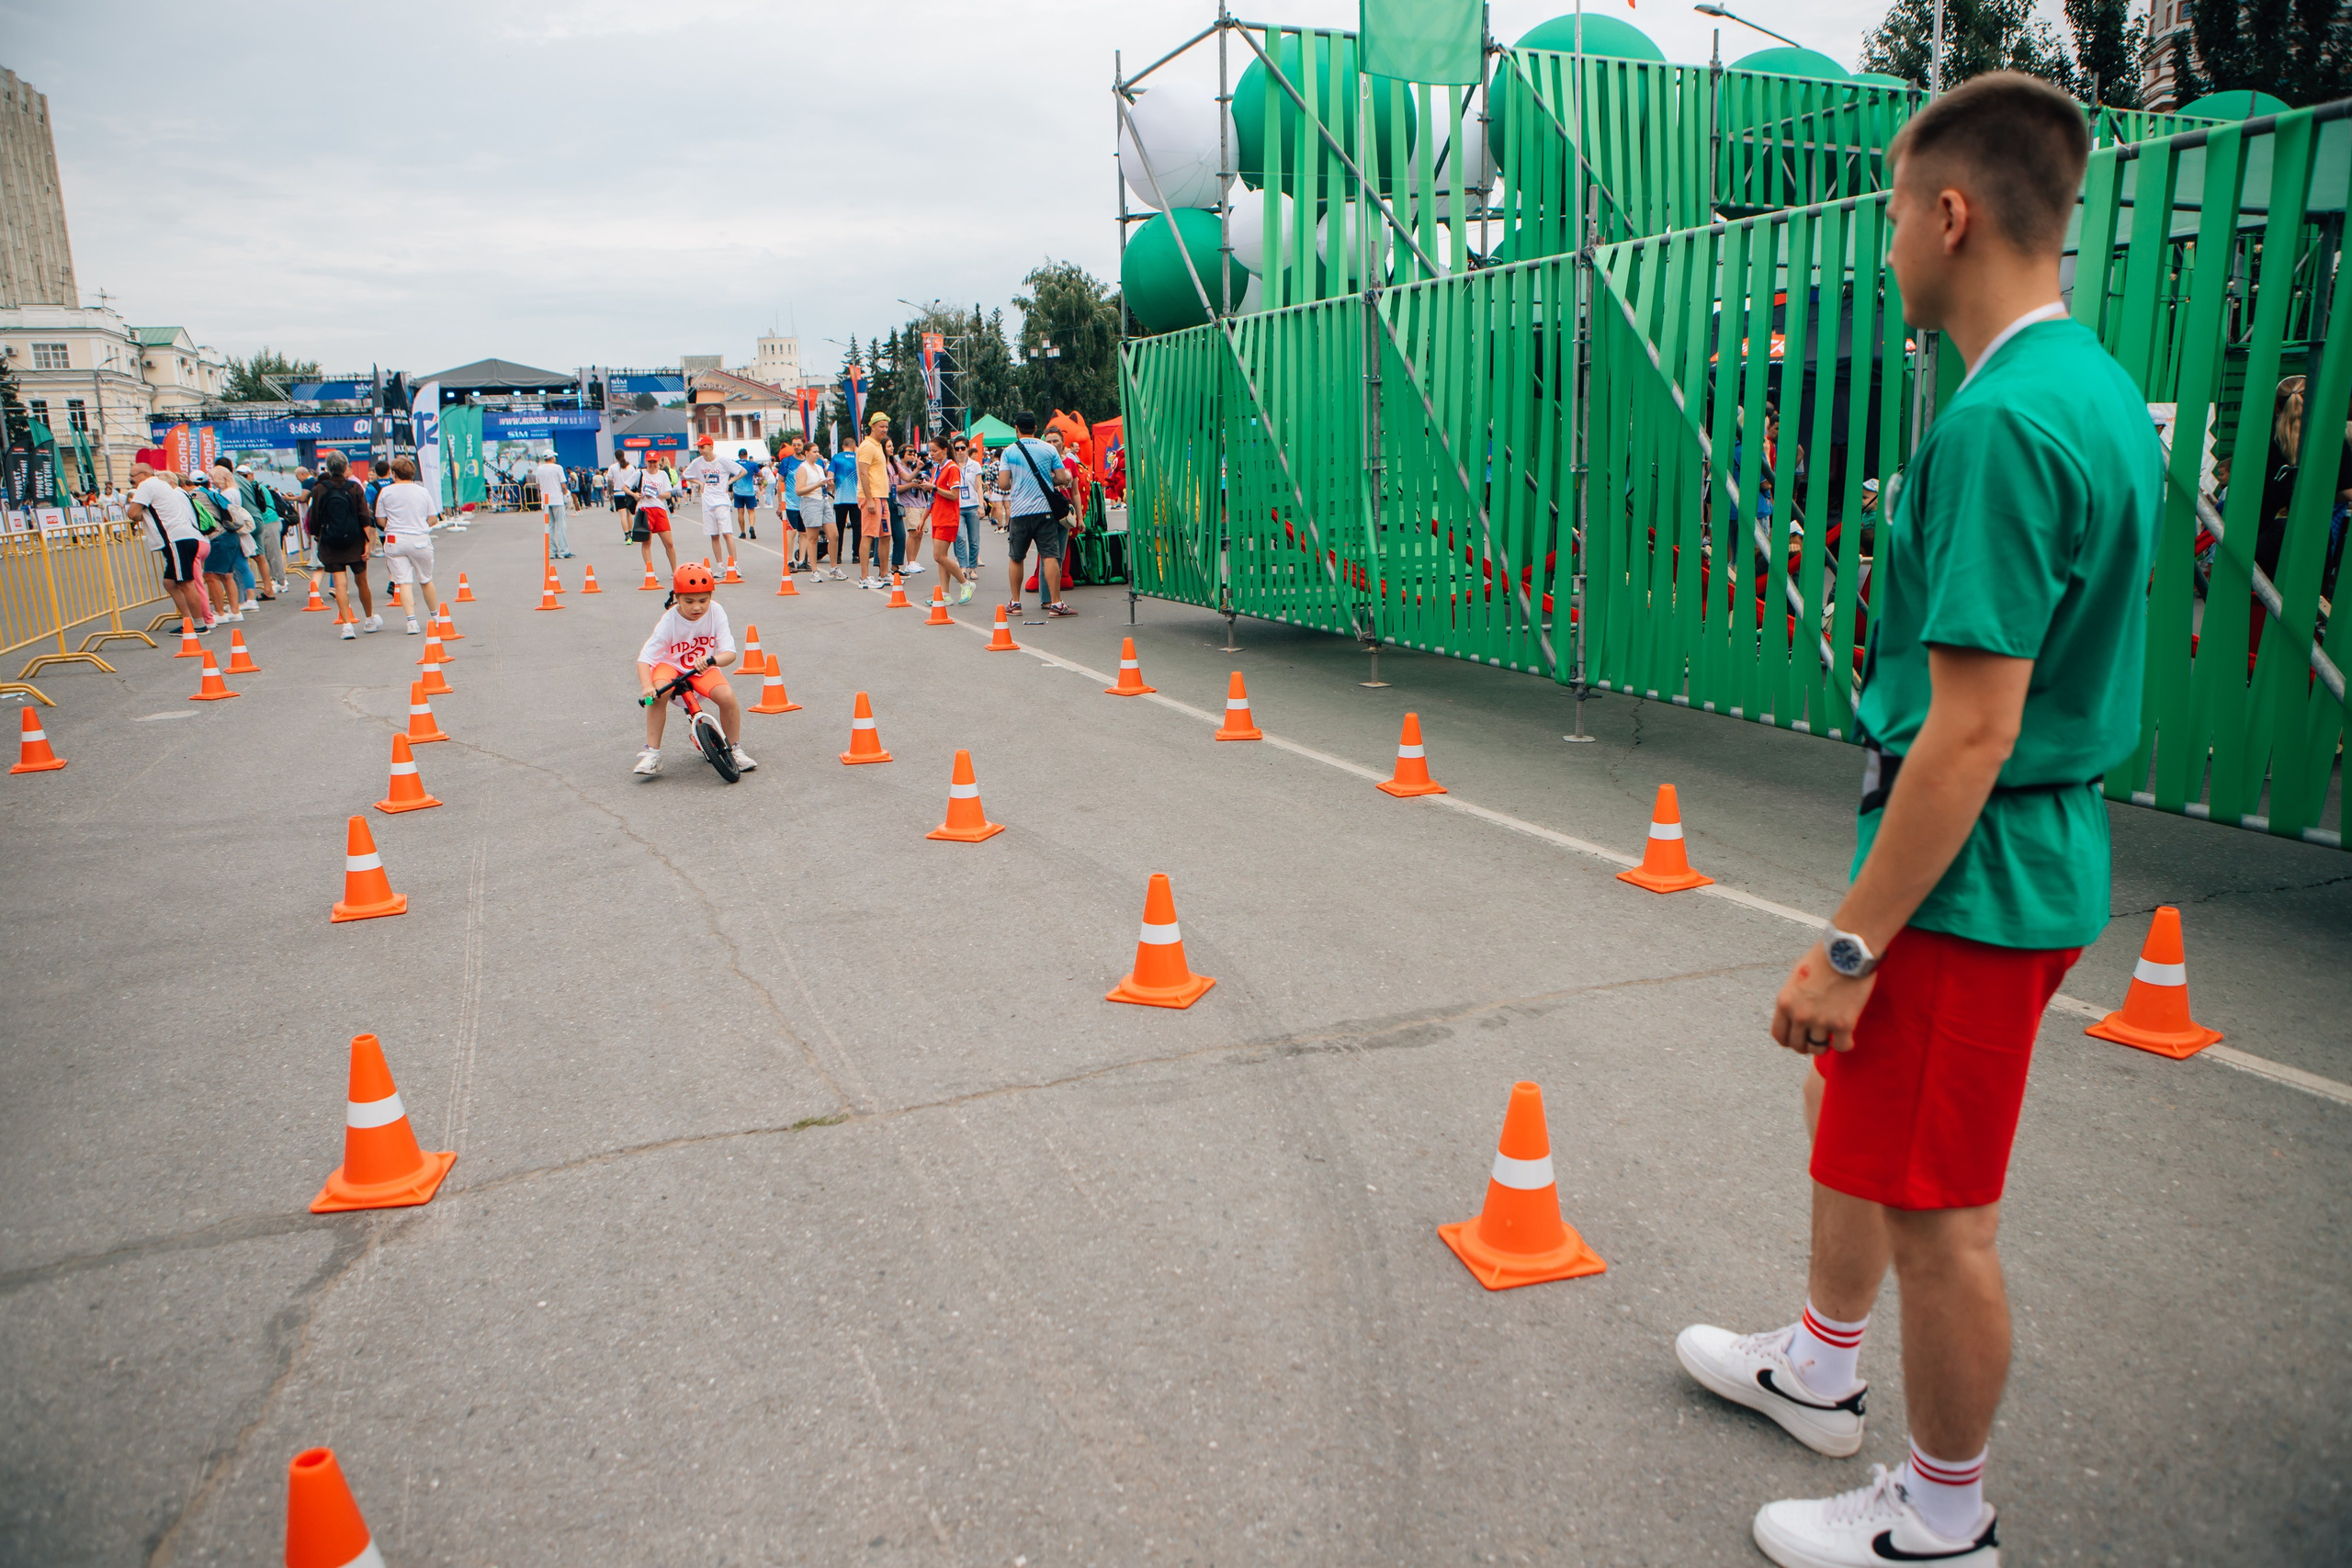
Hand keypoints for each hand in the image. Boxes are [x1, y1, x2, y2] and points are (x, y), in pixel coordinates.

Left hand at [1770, 940, 1875, 1056]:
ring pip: (1818, 1048)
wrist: (1848, 950)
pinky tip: (1847, 1036)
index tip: (1799, 1039)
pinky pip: (1841, 1047)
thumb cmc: (1824, 957)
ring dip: (1825, 1045)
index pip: (1779, 1035)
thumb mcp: (1797, 975)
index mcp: (1785, 1002)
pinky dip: (1845, 1044)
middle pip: (1798, 1045)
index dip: (1789, 1040)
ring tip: (1832, 1037)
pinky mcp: (1843, 1023)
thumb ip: (1793, 997)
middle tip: (1818, 1039)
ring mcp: (1821, 1021)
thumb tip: (1795, 1012)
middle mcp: (1799, 1014)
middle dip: (1807, 1044)